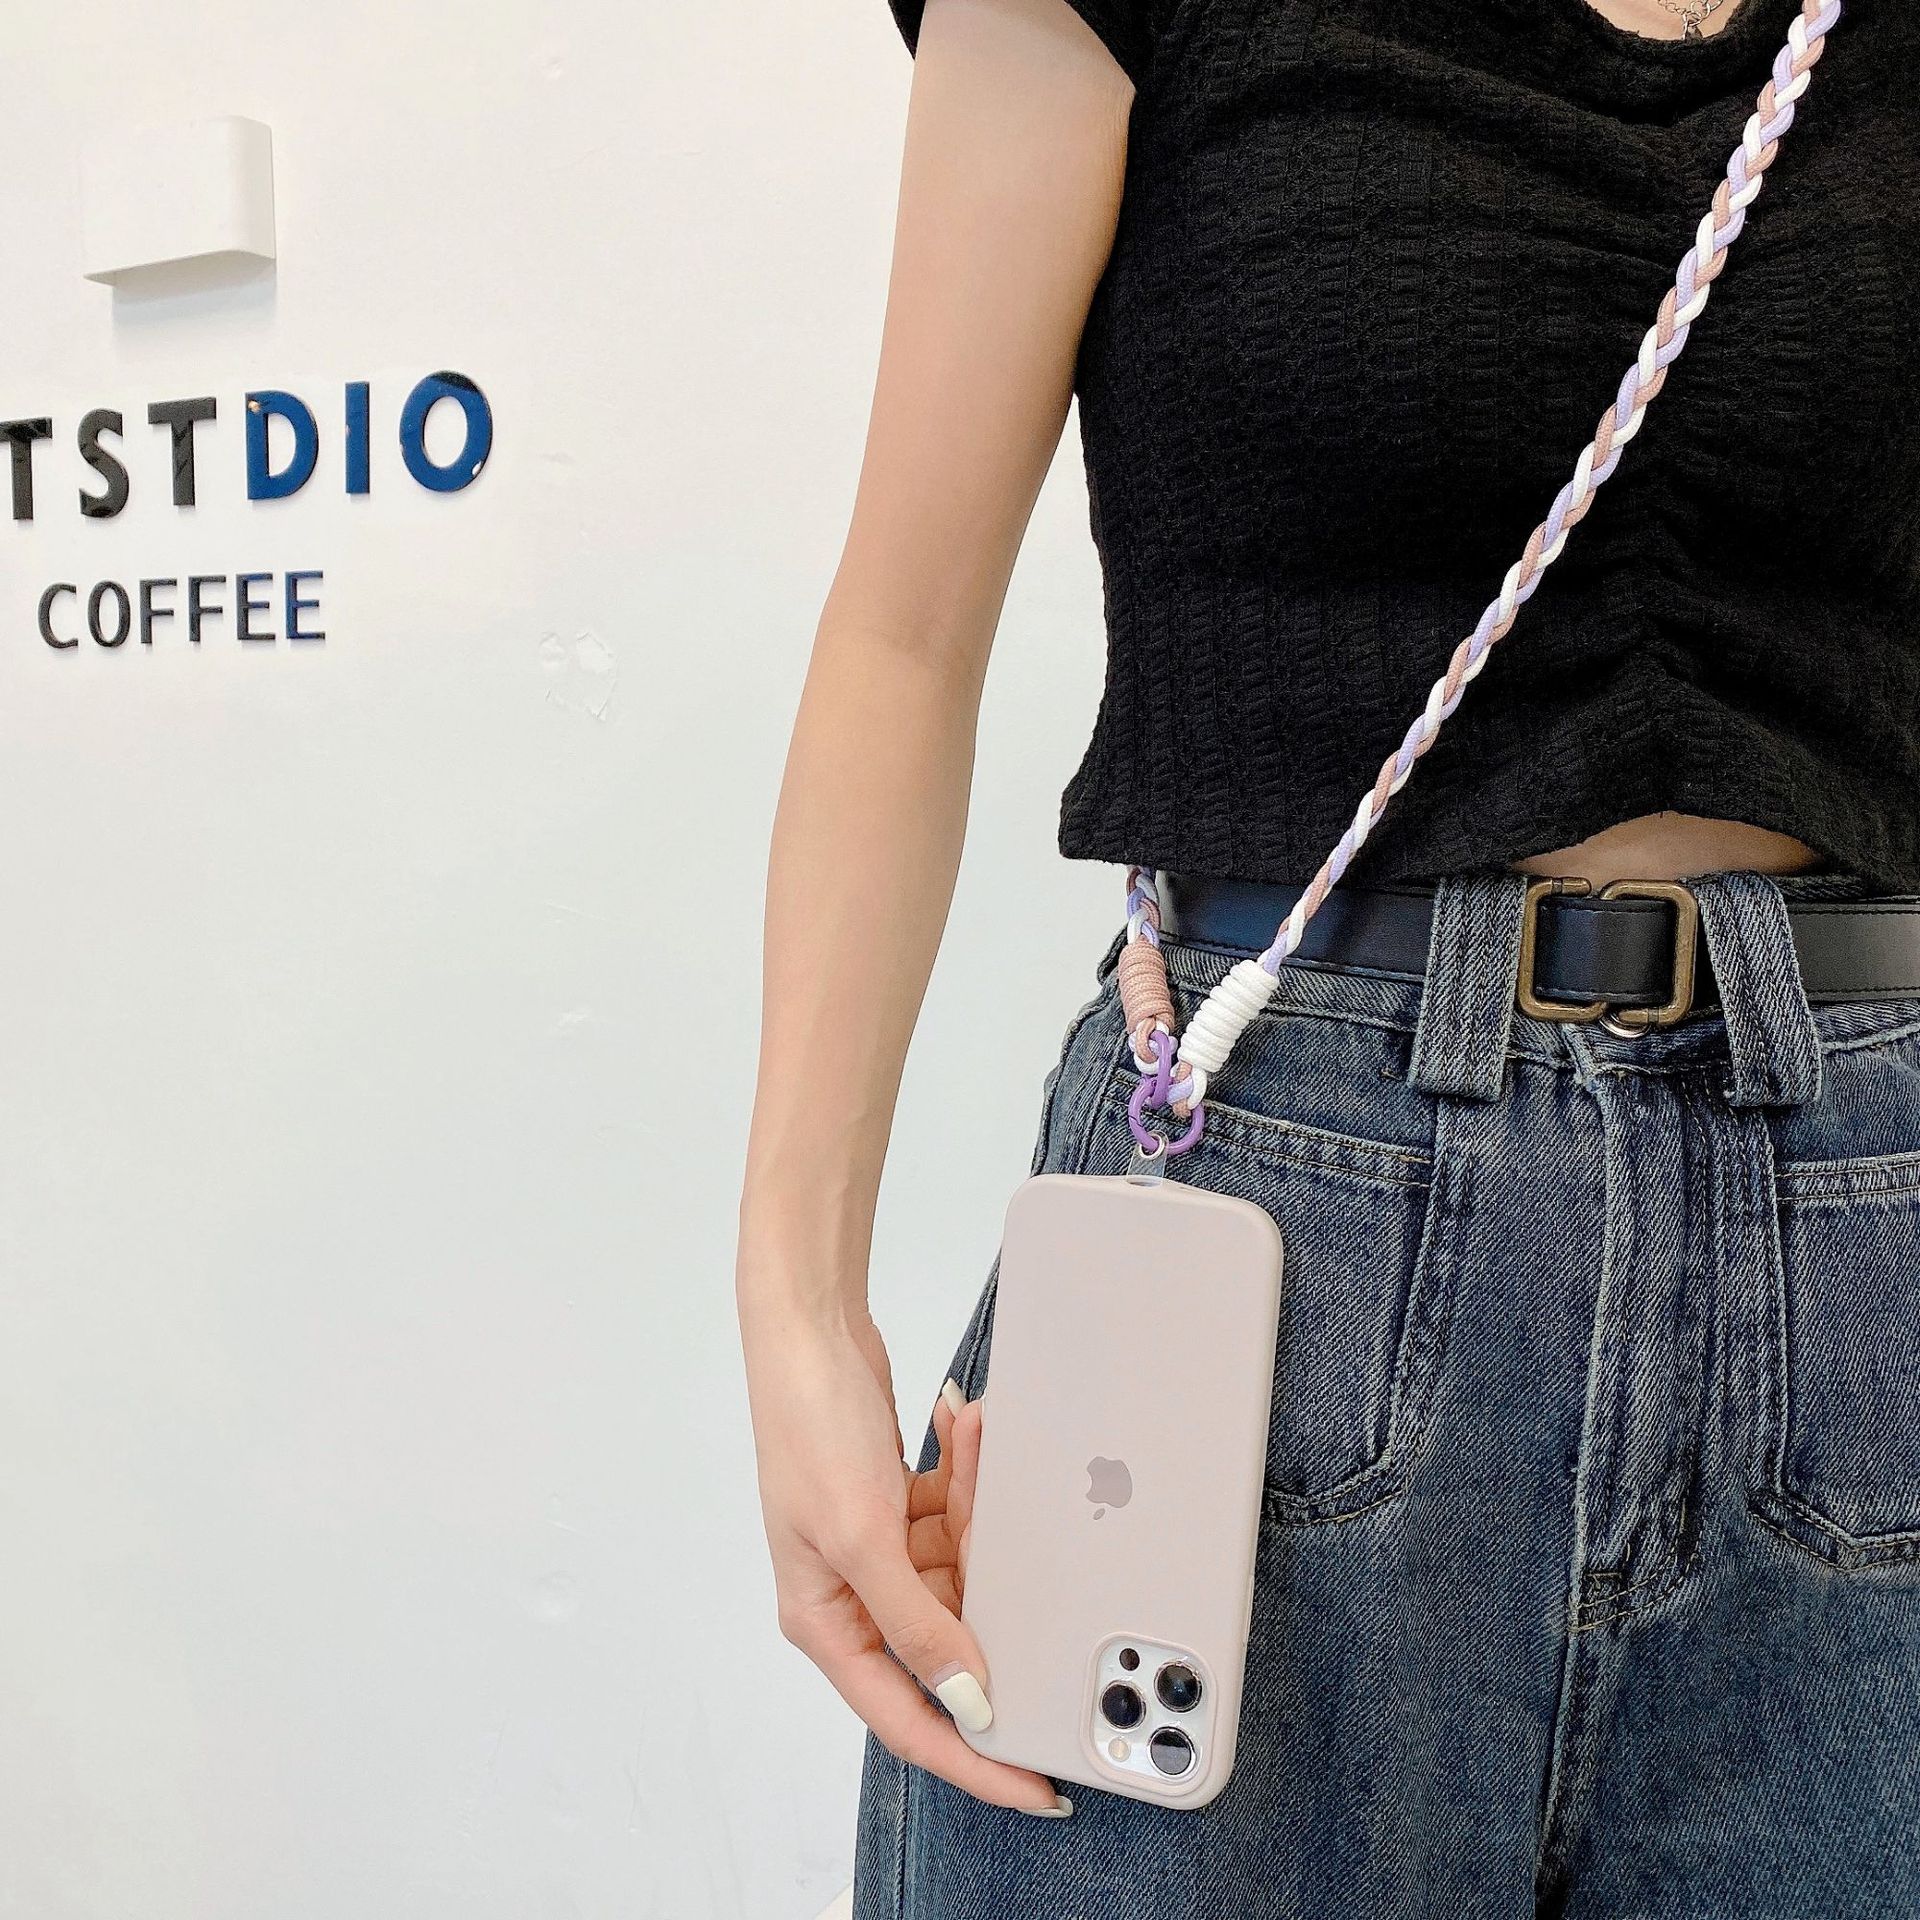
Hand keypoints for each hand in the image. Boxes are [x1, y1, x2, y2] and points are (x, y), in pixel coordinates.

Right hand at [740, 1302, 1070, 1815]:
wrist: (808, 1329)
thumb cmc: (809, 1427)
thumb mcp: (862, 1535)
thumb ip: (916, 1626)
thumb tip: (966, 1701)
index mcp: (827, 1622)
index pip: (912, 1720)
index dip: (976, 1758)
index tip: (1037, 1786)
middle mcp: (851, 1595)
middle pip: (948, 1633)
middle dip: (990, 1584)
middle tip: (1022, 1547)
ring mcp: (875, 1550)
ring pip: (959, 1567)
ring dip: (975, 1508)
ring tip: (970, 1445)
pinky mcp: (895, 1507)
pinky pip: (951, 1516)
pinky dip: (964, 1477)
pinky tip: (962, 1429)